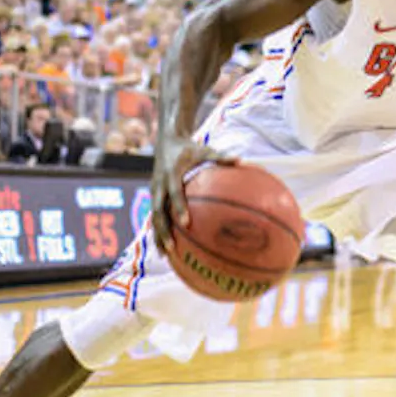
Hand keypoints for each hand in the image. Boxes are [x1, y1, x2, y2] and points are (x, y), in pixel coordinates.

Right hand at [150, 137, 235, 254]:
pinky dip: (159, 231)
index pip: (174, 193)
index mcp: (171, 174)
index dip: (179, 207)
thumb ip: (221, 157)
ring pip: (153, 217)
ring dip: (158, 235)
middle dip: (163, 230)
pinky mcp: (154, 196)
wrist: (166, 142)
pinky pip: (155, 216)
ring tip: (166, 255)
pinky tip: (166, 248)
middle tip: (172, 246)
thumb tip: (241, 160)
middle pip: (158, 211)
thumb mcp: (205, 150)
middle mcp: (159, 185)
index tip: (186, 222)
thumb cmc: (190, 148)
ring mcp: (154, 191)